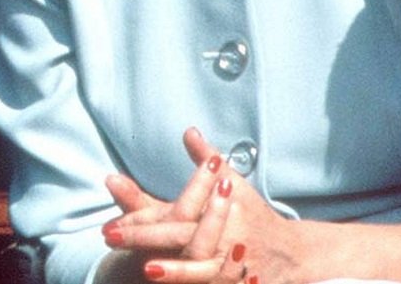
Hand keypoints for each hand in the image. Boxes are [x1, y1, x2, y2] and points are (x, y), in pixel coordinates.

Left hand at [106, 128, 303, 282]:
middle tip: (109, 235)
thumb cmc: (252, 214)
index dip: (142, 215)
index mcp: (221, 209)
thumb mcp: (233, 182)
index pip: (175, 211)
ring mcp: (232, 266)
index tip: (112, 218)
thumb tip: (189, 131)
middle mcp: (225, 238)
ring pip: (200, 271)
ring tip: (145, 269)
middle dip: (144, 238)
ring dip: (174, 271)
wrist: (290, 253)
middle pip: (180, 238)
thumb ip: (207, 158)